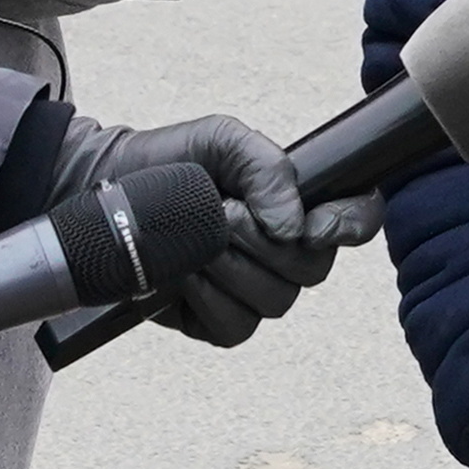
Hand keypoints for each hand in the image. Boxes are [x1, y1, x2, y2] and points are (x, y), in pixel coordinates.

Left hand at [49, 111, 365, 346]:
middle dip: (261, 242)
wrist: (110, 190)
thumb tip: (293, 227)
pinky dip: (207, 300)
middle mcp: (287, 252)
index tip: (311, 225)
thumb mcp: (220, 141)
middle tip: (222, 214)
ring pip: (274, 303)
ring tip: (196, 241)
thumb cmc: (171, 162)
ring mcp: (254, 290)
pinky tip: (184, 274)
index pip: (358, 219)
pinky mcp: (217, 322)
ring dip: (229, 268)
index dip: (350, 225)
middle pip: (313, 271)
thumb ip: (266, 168)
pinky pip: (234, 328)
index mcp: (300, 203)